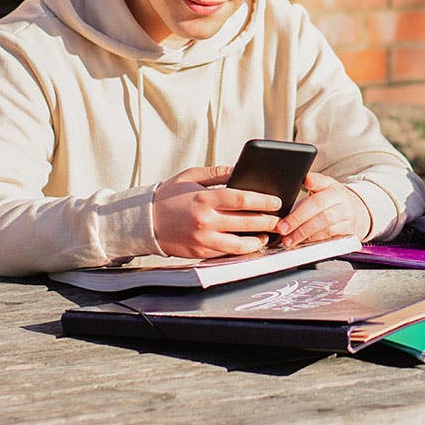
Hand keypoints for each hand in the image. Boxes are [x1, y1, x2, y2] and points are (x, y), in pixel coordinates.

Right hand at [151, 166, 283, 257]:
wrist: (144, 222)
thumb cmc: (168, 197)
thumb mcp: (190, 176)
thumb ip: (217, 173)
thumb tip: (240, 171)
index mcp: (204, 199)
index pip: (241, 200)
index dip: (263, 201)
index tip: (277, 201)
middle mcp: (205, 221)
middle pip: (246, 223)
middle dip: (268, 221)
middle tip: (280, 219)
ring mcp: (203, 240)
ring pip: (240, 244)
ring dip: (258, 240)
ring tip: (267, 235)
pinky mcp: (200, 253)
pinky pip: (227, 253)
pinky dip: (241, 249)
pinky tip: (249, 243)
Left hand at [277, 173, 369, 247]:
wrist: (357, 212)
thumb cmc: (333, 200)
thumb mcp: (324, 187)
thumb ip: (313, 184)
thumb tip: (303, 180)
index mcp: (333, 187)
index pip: (321, 183)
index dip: (314, 182)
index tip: (305, 182)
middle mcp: (342, 200)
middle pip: (319, 208)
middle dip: (298, 219)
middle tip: (283, 228)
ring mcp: (347, 216)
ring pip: (325, 225)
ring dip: (305, 233)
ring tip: (290, 239)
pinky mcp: (349, 231)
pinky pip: (330, 236)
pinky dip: (315, 240)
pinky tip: (304, 242)